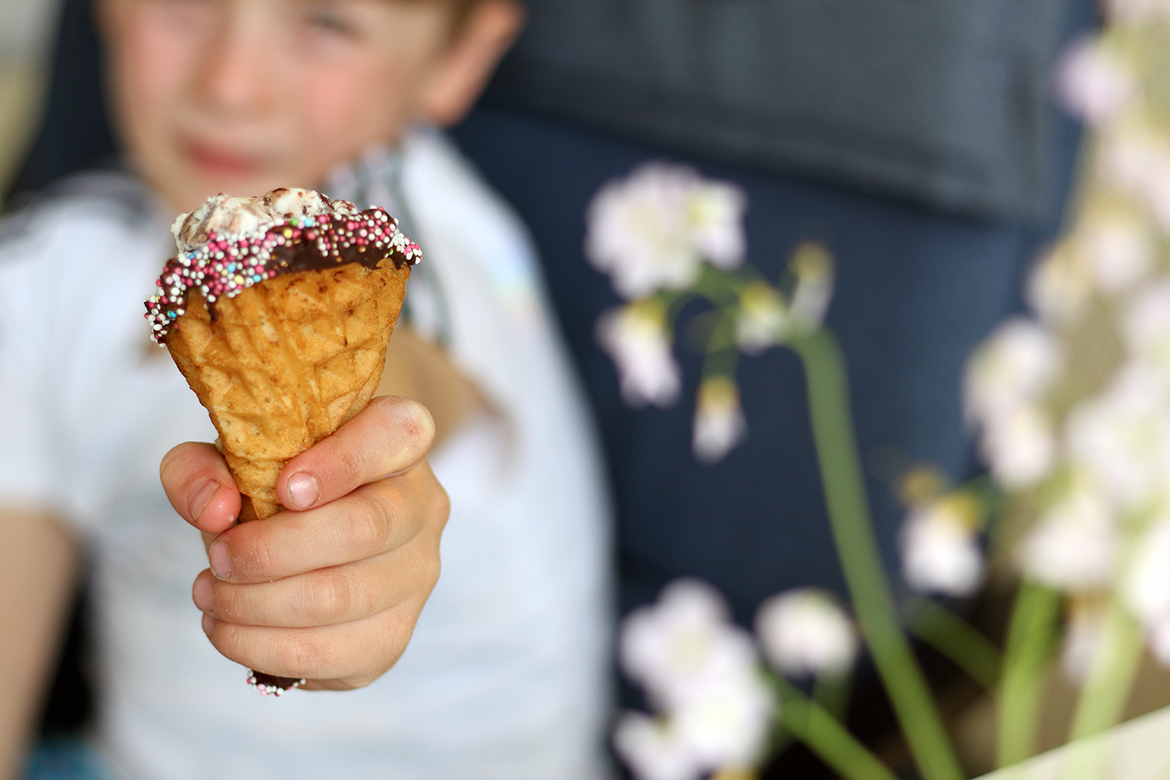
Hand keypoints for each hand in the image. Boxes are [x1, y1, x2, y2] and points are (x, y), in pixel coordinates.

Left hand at [160, 396, 448, 690]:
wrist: (301, 540)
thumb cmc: (271, 486)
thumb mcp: (226, 458)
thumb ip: (201, 467)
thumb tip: (215, 511)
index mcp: (399, 440)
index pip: (396, 435)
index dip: (341, 462)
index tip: (282, 489)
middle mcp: (423, 505)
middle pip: (363, 529)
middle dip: (271, 551)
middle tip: (218, 556)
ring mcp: (416, 576)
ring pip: (341, 599)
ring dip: (255, 605)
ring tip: (211, 595)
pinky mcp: (393, 636)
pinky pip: (331, 654)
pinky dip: (262, 649)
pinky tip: (230, 629)